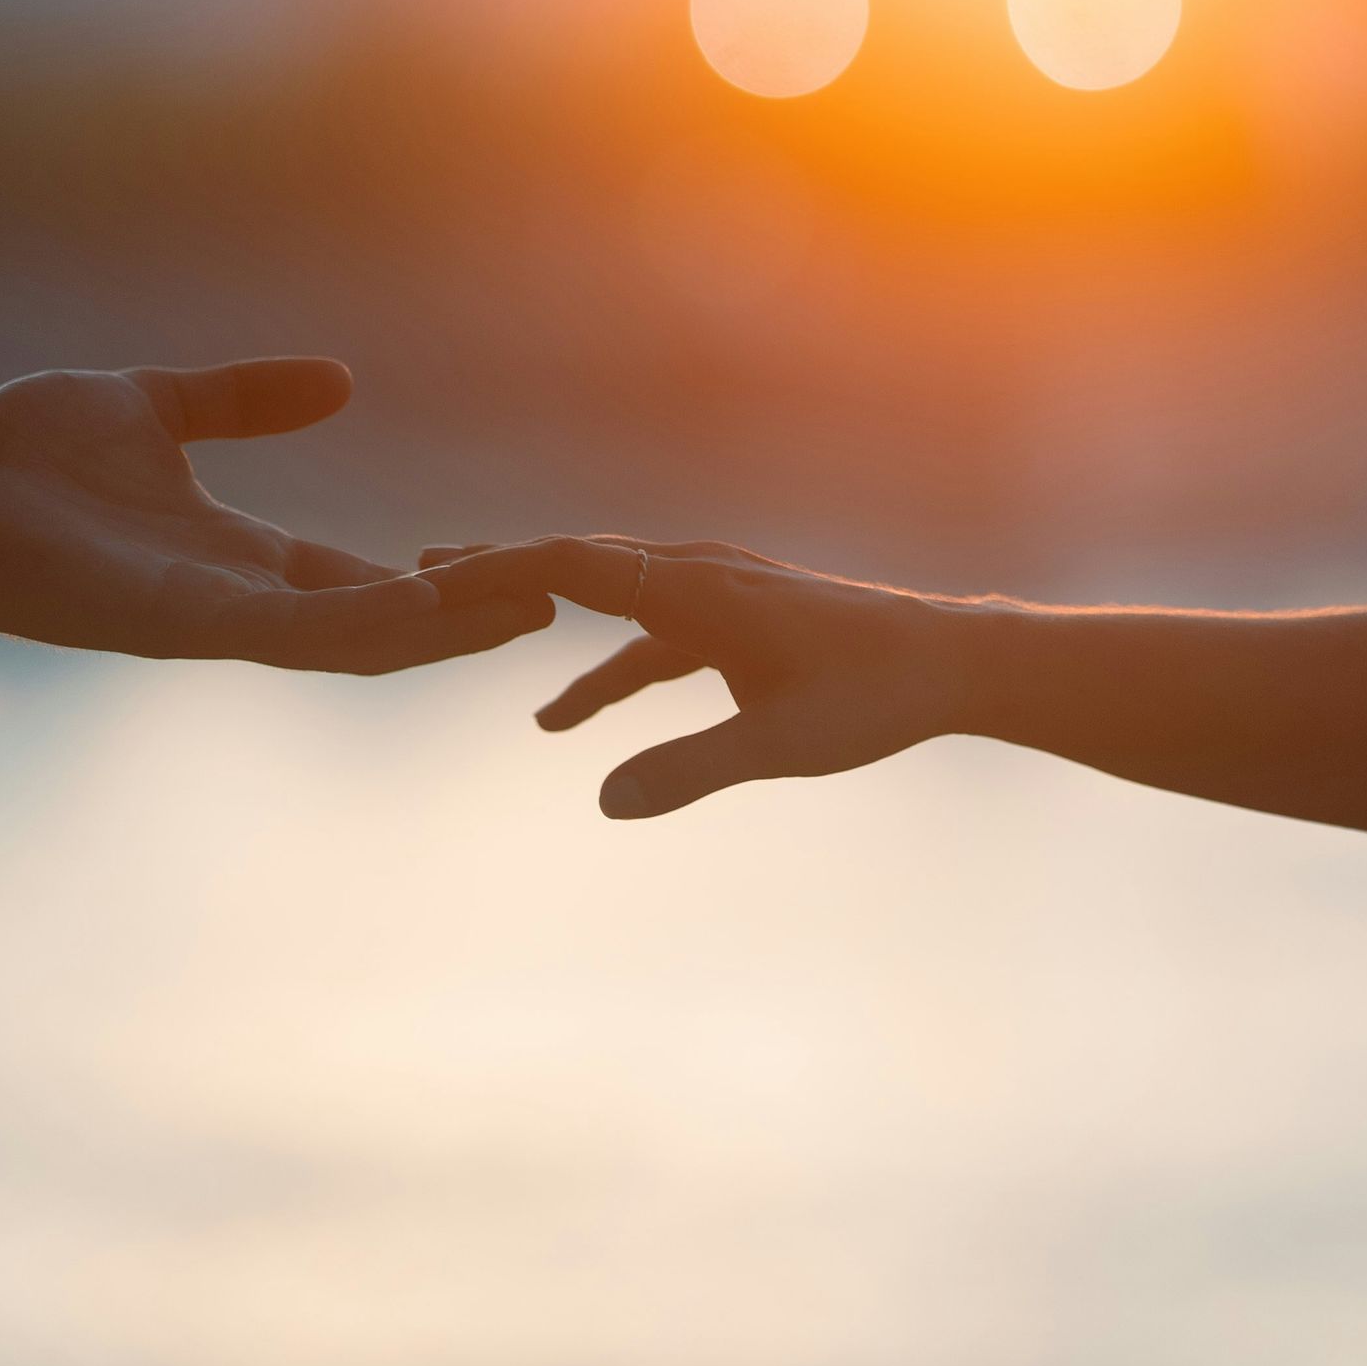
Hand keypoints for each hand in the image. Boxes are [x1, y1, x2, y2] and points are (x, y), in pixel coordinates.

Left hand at [0, 358, 552, 674]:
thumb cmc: (17, 462)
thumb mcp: (154, 407)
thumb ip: (241, 400)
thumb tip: (340, 383)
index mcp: (235, 557)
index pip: (360, 576)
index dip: (444, 578)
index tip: (529, 570)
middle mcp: (234, 600)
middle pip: (378, 620)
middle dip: (469, 614)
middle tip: (567, 597)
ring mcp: (207, 618)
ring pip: (351, 637)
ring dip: (440, 627)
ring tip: (529, 607)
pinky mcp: (172, 619)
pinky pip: (284, 628)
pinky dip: (361, 620)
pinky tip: (426, 605)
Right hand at [420, 536, 986, 814]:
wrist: (951, 664)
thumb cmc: (874, 699)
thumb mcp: (783, 745)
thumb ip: (691, 770)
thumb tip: (604, 803)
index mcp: (696, 588)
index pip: (571, 565)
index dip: (496, 571)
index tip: (429, 581)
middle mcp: (696, 573)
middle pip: (576, 562)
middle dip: (498, 570)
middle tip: (415, 578)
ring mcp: (713, 592)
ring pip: (606, 591)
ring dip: (538, 601)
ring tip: (462, 614)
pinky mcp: (731, 620)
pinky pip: (643, 634)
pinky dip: (595, 664)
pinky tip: (562, 719)